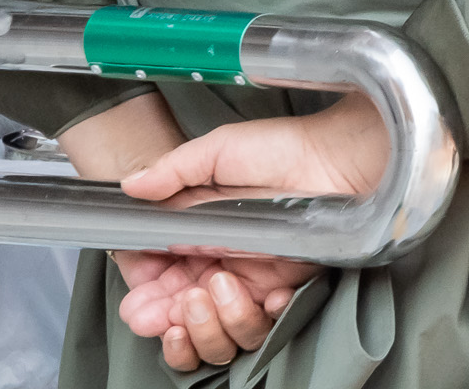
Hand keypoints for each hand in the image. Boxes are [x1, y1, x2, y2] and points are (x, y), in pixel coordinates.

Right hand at [109, 92, 386, 369]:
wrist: (337, 156)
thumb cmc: (281, 148)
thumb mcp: (218, 150)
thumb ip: (173, 170)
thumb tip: (131, 186)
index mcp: (195, 228)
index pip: (158, 271)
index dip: (145, 288)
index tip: (137, 294)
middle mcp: (219, 257)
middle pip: (181, 305)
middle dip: (162, 315)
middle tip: (153, 315)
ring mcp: (250, 274)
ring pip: (217, 321)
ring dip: (204, 318)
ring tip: (204, 293)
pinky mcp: (283, 284)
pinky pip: (262, 318)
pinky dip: (252, 315)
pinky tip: (251, 297)